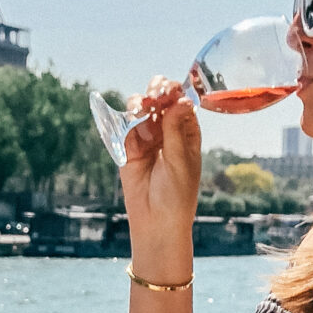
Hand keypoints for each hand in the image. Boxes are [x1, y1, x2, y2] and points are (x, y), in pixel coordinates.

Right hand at [119, 88, 200, 260]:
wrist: (155, 221)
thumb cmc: (177, 194)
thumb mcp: (180, 160)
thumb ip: (176, 129)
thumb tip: (181, 99)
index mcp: (187, 132)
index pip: (181, 101)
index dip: (176, 91)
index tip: (170, 91)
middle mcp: (167, 131)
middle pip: (161, 99)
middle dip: (157, 91)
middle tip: (154, 94)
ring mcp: (147, 137)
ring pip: (141, 107)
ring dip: (141, 102)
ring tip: (141, 109)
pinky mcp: (128, 146)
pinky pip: (125, 125)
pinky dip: (126, 117)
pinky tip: (131, 119)